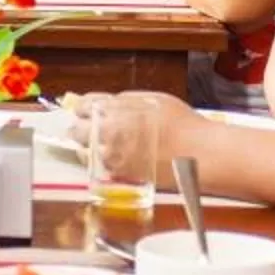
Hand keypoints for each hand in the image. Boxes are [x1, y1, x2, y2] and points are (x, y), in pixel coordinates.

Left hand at [73, 89, 197, 175]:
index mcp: (115, 109)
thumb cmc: (181, 124)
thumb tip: (108, 104)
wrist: (197, 153)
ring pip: (84, 152)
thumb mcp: (152, 99)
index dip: (82, 108)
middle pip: (76, 130)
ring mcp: (112, 156)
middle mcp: (108, 132)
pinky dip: (103, 163)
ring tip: (101, 144)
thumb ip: (125, 101)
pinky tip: (114, 158)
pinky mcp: (119, 175)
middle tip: (83, 129)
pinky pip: (101, 168)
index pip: (83, 106)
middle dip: (78, 129)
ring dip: (88, 147)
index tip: (83, 111)